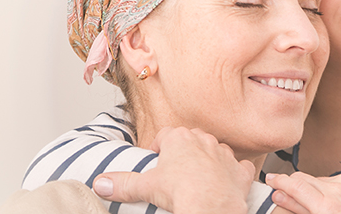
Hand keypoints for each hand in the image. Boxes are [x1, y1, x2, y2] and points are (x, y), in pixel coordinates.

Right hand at [92, 127, 254, 213]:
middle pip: (191, 140)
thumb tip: (100, 184)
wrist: (212, 207)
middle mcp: (204, 141)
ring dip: (208, 161)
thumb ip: (122, 183)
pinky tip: (225, 183)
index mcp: (180, 138)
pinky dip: (233, 174)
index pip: (165, 135)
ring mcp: (225, 154)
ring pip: (216, 151)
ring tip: (198, 179)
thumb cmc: (181, 192)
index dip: (158, 147)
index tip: (155, 160)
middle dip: (184, 152)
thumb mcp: (145, 187)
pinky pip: (238, 167)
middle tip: (175, 171)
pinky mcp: (240, 170)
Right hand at [265, 171, 340, 213]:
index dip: (279, 180)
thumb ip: (302, 210)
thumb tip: (281, 197)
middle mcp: (340, 188)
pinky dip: (336, 187)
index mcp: (329, 205)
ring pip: (323, 179)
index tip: (270, 179)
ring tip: (322, 205)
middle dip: (295, 186)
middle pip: (306, 179)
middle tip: (286, 193)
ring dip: (317, 189)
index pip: (295, 184)